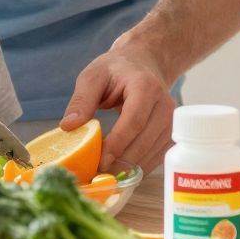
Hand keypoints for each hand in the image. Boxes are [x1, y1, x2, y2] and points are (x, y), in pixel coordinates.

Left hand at [62, 41, 174, 174]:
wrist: (144, 64)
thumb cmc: (117, 70)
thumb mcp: (94, 76)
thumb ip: (81, 100)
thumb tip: (69, 127)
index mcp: (145, 86)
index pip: (134, 121)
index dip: (118, 144)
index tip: (100, 161)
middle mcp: (164, 104)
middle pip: (145, 141)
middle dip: (121, 161)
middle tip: (97, 174)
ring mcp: (171, 121)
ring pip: (153, 153)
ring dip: (130, 167)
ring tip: (105, 173)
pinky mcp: (171, 133)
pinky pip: (157, 157)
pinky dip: (139, 166)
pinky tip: (121, 168)